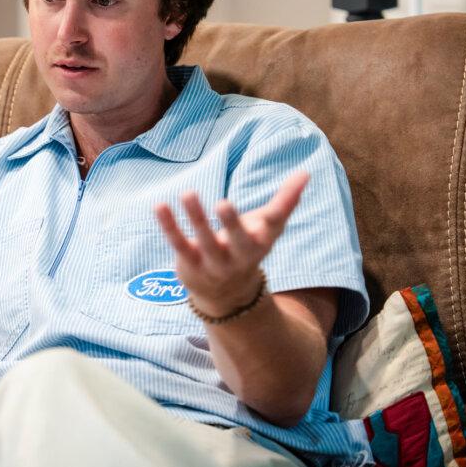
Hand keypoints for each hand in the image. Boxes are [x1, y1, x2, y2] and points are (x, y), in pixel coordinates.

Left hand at [153, 171, 308, 316]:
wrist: (227, 294)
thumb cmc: (249, 247)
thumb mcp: (269, 227)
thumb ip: (286, 201)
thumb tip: (305, 172)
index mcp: (259, 244)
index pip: (269, 227)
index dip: (276, 212)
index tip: (280, 193)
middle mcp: (238, 256)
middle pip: (236, 241)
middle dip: (231, 224)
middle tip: (223, 203)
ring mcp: (212, 262)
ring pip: (205, 241)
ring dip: (196, 217)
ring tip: (188, 192)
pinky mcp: (189, 263)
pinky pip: (178, 243)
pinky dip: (169, 225)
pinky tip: (160, 205)